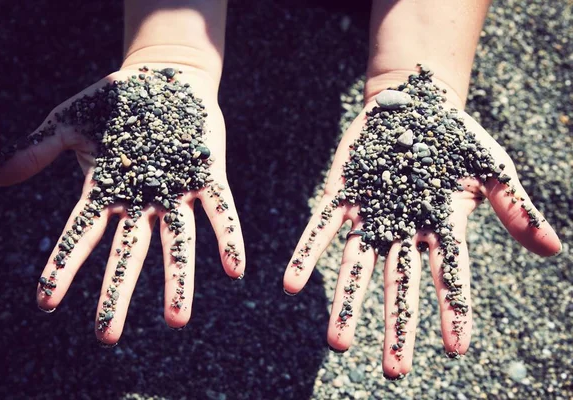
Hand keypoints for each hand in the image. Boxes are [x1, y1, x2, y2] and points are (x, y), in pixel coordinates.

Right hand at [0, 64, 245, 345]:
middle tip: (108, 337)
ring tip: (177, 321)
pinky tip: (234, 269)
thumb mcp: (66, 123)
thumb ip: (34, 151)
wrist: (162, 76)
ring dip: (177, 280)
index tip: (46, 303)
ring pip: (177, 242)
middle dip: (117, 292)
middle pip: (128, 253)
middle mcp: (142, 201)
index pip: (80, 235)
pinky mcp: (208, 175)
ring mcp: (176, 191)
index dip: (64, 266)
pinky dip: (228, 238)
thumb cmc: (113, 102)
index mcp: (107, 192)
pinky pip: (220, 211)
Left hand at [282, 84, 560, 378]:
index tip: (457, 350)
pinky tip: (290, 285)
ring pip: (357, 266)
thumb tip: (554, 249)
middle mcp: (403, 231)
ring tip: (338, 343)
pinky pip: (321, 230)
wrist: (414, 104)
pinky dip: (307, 255)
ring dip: (347, 303)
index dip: (454, 311)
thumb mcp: (492, 168)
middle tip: (393, 372)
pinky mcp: (341, 196)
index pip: (451, 277)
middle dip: (396, 325)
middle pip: (400, 284)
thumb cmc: (457, 137)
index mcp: (441, 229)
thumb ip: (514, 207)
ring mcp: (370, 216)